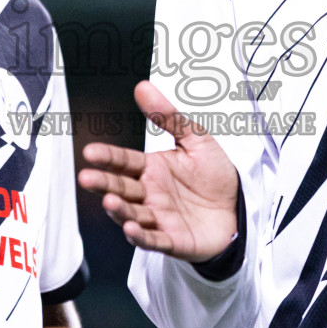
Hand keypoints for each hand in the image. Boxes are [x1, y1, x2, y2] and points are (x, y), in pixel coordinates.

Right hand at [79, 81, 239, 261]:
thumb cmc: (214, 175)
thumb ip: (168, 116)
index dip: (107, 157)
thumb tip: (142, 87)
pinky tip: (131, 230)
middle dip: (103, 184)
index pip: (124, 162)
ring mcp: (159, 219)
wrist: (240, 206)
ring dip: (119, 211)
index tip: (90, 152)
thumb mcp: (195, 139)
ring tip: (109, 202)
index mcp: (151, 169)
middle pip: (121, 188)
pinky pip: (154, 240)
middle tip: (86, 178)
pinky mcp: (173, 241)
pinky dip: (141, 237)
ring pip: (133, 215)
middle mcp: (150, 194)